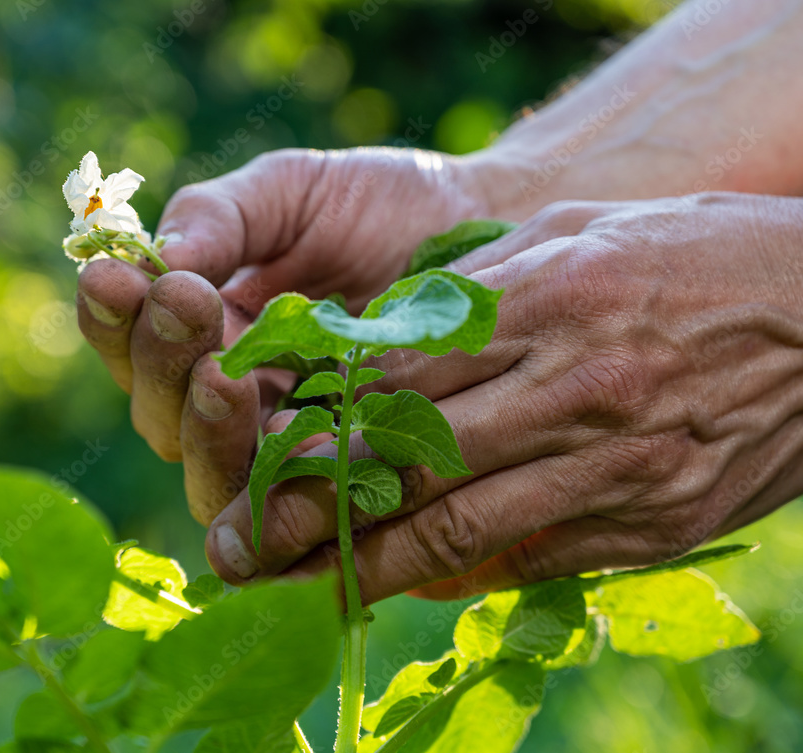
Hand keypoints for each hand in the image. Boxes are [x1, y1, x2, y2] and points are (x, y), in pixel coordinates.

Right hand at [76, 147, 506, 523]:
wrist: (478, 229)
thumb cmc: (376, 205)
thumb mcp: (288, 192)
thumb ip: (219, 218)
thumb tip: (156, 260)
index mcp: (203, 331)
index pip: (130, 343)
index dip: (113, 319)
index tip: (117, 275)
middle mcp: (230, 397)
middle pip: (160, 415)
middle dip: (161, 363)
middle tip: (186, 303)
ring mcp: (284, 443)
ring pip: (211, 469)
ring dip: (206, 426)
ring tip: (223, 374)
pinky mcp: (341, 476)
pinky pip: (295, 495)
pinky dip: (283, 473)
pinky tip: (290, 431)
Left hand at [203, 192, 802, 602]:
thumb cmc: (698, 257)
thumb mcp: (582, 234)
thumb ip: (479, 288)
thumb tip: (383, 342)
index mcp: (550, 302)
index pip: (400, 374)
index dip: (318, 423)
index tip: (257, 454)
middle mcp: (574, 390)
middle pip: (411, 463)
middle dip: (315, 510)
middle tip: (241, 545)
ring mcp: (614, 467)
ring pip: (461, 530)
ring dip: (368, 566)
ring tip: (297, 586)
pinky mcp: (648, 523)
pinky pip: (530, 557)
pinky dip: (459, 573)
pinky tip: (402, 583)